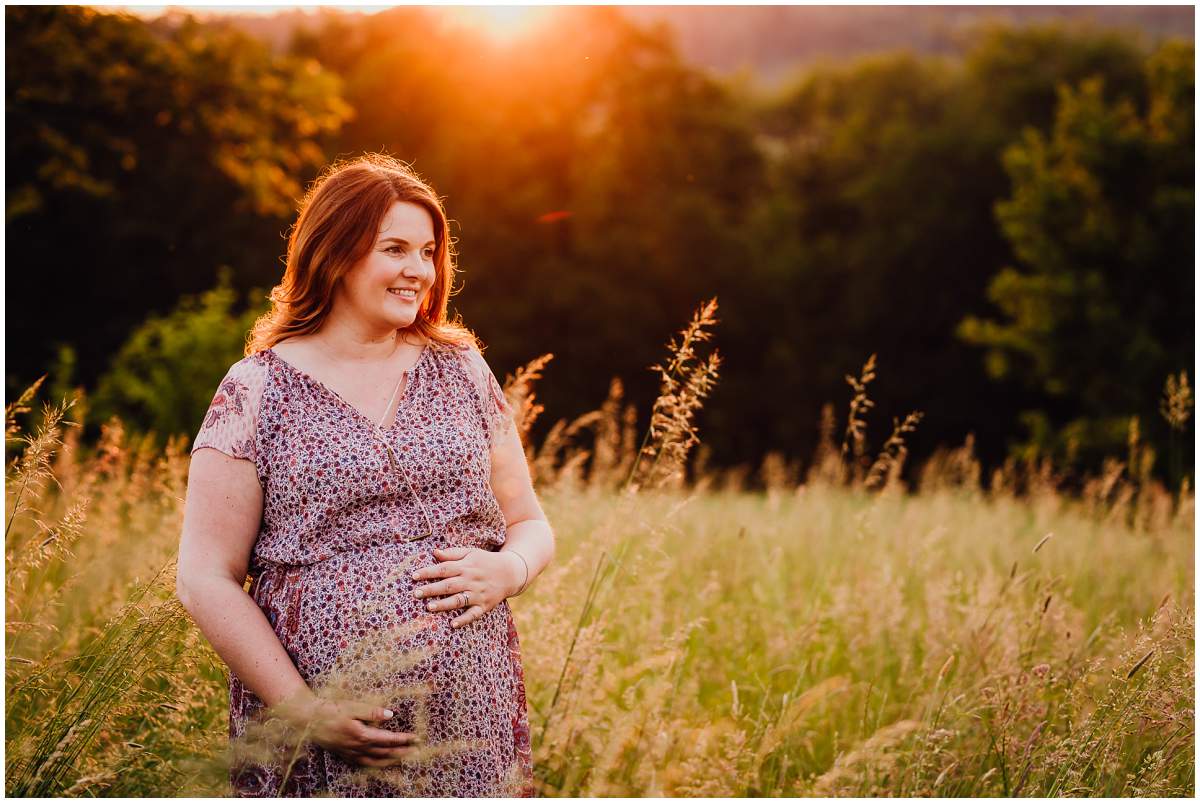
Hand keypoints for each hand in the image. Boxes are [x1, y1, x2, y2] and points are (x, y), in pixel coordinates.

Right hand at [275, 693, 420, 767]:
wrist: (308, 720)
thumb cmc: (330, 710)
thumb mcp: (352, 707)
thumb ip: (372, 712)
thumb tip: (390, 715)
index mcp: (362, 735)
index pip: (388, 739)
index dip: (403, 739)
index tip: (416, 738)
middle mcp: (357, 747)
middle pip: (384, 752)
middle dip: (402, 752)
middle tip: (416, 751)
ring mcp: (350, 753)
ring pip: (375, 761)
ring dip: (390, 761)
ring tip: (403, 760)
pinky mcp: (344, 754)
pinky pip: (363, 764)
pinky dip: (375, 765)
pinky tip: (379, 763)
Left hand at [412, 546, 522, 627]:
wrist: (511, 572)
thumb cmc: (486, 561)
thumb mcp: (471, 552)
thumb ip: (452, 553)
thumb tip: (434, 552)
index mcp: (465, 566)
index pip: (444, 568)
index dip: (428, 572)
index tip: (413, 576)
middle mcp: (470, 580)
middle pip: (448, 585)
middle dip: (431, 589)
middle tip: (415, 593)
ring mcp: (478, 594)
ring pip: (459, 600)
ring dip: (444, 604)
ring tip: (429, 607)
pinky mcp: (485, 605)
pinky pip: (473, 614)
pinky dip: (464, 619)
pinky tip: (453, 624)